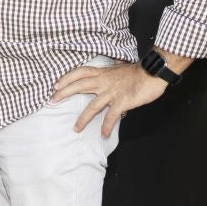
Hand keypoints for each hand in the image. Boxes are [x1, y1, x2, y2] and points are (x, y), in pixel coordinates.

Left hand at [50, 61, 165, 138]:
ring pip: (93, 106)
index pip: (80, 72)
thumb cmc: (138, 72)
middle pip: (79, 86)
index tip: (56, 85)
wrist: (153, 73)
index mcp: (103, 73)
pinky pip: (111, 116)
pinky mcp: (122, 102)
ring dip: (83, 119)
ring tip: (76, 129)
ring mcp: (112, 92)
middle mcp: (104, 82)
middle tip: (52, 101)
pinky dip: (107, 126)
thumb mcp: (118, 71)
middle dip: (64, 93)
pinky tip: (104, 134)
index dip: (67, 78)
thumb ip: (108, 76)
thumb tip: (103, 81)